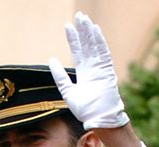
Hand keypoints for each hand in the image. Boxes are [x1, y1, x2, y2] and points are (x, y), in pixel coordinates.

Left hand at [48, 11, 127, 130]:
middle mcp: (93, 68)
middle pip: (87, 45)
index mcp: (84, 73)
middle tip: (78, 16)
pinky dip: (99, 41)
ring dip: (89, 32)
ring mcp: (100, 68)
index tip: (68, 26)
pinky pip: (103, 52)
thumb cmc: (85, 110)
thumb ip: (60, 76)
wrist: (98, 118)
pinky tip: (95, 30)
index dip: (73, 39)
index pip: (77, 51)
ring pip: (94, 46)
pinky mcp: (107, 70)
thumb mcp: (67, 91)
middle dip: (82, 31)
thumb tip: (51, 60)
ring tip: (84, 19)